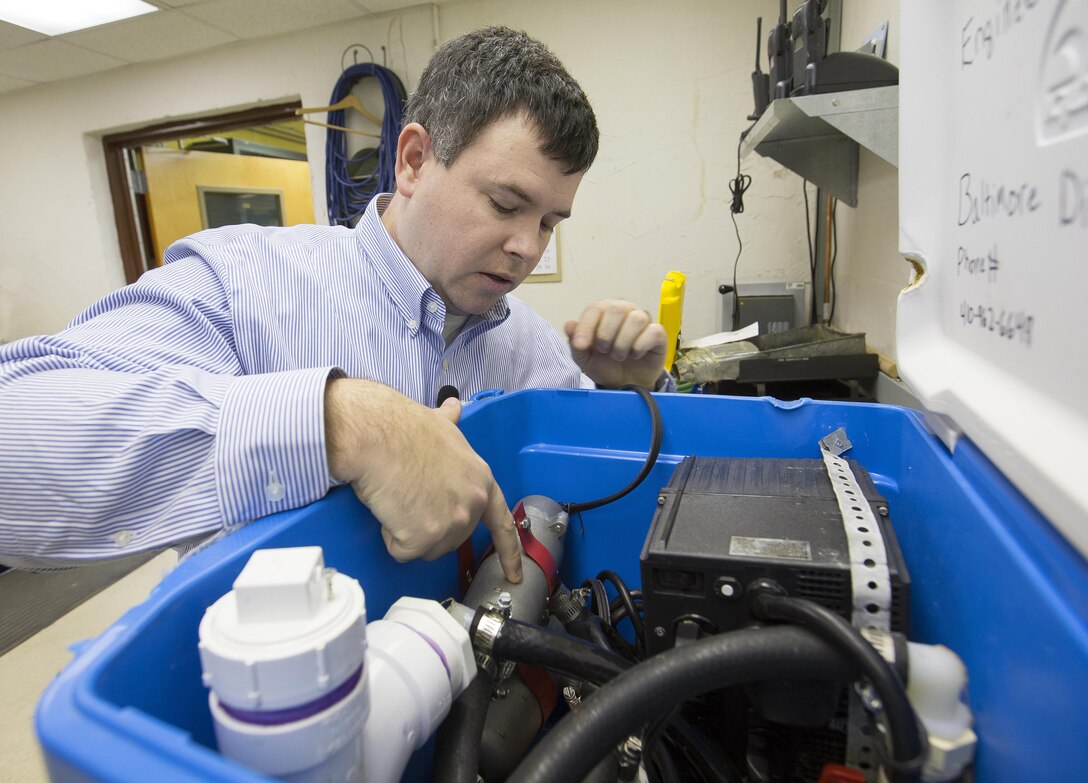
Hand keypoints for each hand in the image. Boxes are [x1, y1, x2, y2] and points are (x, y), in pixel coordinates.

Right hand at [324, 378, 522, 582]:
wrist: (378, 435)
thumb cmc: (403, 428)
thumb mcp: (440, 425)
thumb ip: (451, 425)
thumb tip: (453, 408)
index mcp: (481, 481)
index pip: (502, 524)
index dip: (509, 552)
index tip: (515, 575)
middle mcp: (473, 505)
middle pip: (451, 538)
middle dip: (428, 525)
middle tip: (410, 494)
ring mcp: (451, 523)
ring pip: (425, 548)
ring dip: (407, 530)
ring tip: (398, 496)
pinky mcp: (425, 538)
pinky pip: (402, 550)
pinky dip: (390, 535)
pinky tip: (389, 507)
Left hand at [564, 299, 667, 388]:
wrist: (624, 384)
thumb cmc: (604, 365)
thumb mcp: (584, 358)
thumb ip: (575, 342)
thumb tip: (569, 325)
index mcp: (604, 311)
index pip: (595, 308)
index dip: (586, 326)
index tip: (581, 345)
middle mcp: (625, 311)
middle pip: (617, 308)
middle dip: (606, 332)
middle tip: (603, 350)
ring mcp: (643, 321)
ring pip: (636, 318)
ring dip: (623, 340)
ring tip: (618, 355)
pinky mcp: (658, 334)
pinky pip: (654, 331)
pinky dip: (641, 345)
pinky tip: (635, 355)